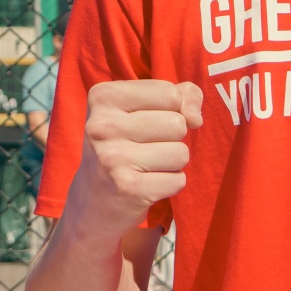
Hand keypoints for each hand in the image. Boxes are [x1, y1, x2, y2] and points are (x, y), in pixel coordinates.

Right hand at [67, 79, 204, 236]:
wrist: (94, 198)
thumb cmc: (126, 143)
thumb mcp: (143, 107)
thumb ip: (181, 95)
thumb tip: (196, 118)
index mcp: (103, 97)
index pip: (169, 93)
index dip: (171, 109)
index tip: (147, 121)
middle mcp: (102, 126)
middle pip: (177, 123)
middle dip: (172, 138)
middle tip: (145, 147)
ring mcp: (113, 158)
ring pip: (181, 153)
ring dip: (173, 162)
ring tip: (147, 166)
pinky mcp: (128, 189)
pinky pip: (178, 180)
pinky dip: (170, 184)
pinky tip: (147, 184)